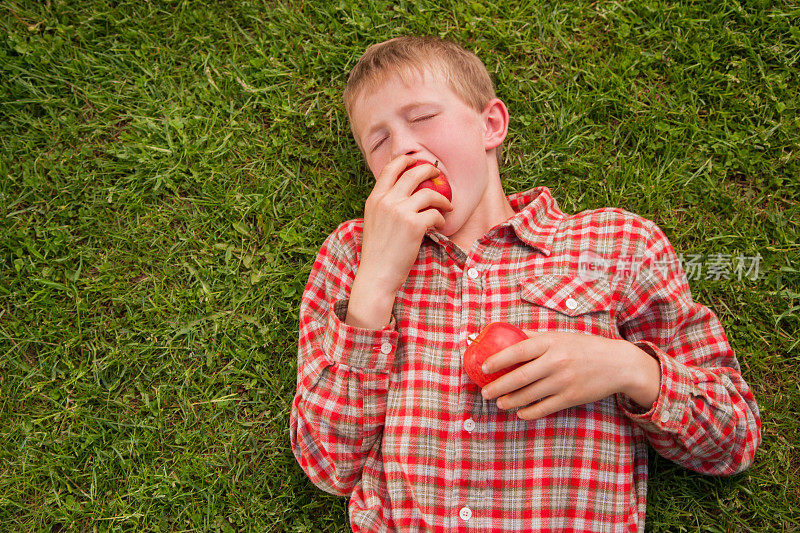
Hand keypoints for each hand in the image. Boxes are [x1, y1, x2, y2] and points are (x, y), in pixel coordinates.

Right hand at [358, 154, 453, 294]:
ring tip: (447, 206)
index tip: (417, 160)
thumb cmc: (378, 252)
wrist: (377, 274)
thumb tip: (405, 193)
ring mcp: (400, 212)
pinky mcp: (414, 225)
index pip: (391, 168)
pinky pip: (435, 214)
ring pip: (429, 193)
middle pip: (413, 173)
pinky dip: (441, 219)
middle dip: (430, 170)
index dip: (406, 160)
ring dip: (442, 199)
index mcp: (375, 198)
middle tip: (439, 175)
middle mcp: (386, 201)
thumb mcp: (374, 221)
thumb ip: (386, 204)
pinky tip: (439, 225)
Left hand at [479, 331, 660, 419]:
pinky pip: (543, 408)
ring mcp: (564, 382)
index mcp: (551, 343)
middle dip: (498, 387)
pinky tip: (520, 412)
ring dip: (510, 401)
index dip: (498, 359)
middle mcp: (556, 362)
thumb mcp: (561, 336)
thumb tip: (508, 334)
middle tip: (485, 392)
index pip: (518, 351)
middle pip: (519, 377)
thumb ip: (535, 337)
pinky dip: (528, 412)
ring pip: (529, 395)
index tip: (483, 366)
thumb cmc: (585, 347)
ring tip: (499, 402)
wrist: (618, 364)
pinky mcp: (571, 398)